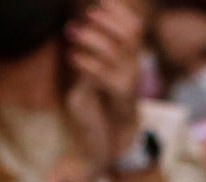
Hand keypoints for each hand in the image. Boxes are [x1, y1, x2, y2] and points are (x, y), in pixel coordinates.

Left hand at [65, 0, 143, 170]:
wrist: (109, 142)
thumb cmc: (98, 109)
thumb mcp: (95, 76)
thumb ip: (92, 56)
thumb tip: (79, 31)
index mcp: (129, 60)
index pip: (133, 28)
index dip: (119, 12)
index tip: (99, 3)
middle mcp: (132, 68)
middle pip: (129, 34)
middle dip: (107, 21)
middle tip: (85, 16)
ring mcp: (128, 82)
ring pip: (115, 51)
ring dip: (92, 38)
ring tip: (72, 33)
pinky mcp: (119, 98)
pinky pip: (104, 75)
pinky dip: (88, 63)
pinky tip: (72, 58)